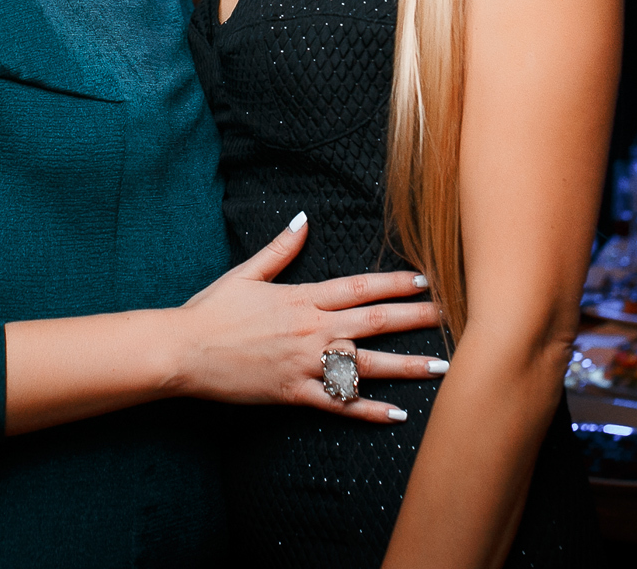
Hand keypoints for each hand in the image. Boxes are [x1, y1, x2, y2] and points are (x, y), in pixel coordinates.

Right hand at [171, 213, 445, 423]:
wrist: (183, 351)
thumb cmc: (211, 311)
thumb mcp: (246, 273)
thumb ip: (280, 249)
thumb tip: (304, 220)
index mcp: (302, 298)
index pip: (359, 287)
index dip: (395, 283)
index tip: (426, 280)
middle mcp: (311, 329)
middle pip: (374, 322)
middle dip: (416, 319)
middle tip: (453, 318)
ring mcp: (304, 363)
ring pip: (365, 365)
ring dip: (406, 366)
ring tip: (442, 368)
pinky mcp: (293, 393)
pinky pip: (339, 403)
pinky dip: (369, 409)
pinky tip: (398, 414)